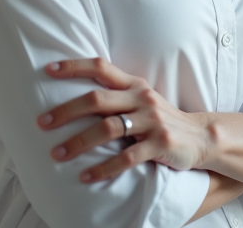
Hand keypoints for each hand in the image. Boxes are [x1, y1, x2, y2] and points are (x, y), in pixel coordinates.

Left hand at [38, 58, 210, 183]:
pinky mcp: (160, 144)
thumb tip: (75, 97)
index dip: (74, 67)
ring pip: (108, 129)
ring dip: (79, 142)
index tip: (47, 71)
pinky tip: (86, 176)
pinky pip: (127, 158)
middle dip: (66, 111)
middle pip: (97, 100)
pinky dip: (104, 168)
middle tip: (42, 123)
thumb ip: (115, 96)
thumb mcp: (141, 100)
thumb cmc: (161, 119)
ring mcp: (151, 121)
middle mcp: (141, 98)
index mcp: (133, 85)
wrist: (201, 136)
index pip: (100, 67)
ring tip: (57, 154)